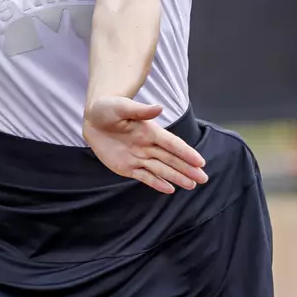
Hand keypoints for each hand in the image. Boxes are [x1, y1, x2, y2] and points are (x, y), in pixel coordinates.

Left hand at [82, 96, 208, 193]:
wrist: (93, 119)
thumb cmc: (109, 108)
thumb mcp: (122, 107)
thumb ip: (141, 110)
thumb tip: (159, 108)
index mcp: (150, 131)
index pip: (172, 144)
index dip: (186, 153)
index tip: (200, 162)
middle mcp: (148, 146)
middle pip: (171, 159)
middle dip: (187, 169)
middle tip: (203, 178)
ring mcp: (139, 157)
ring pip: (161, 170)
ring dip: (177, 177)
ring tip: (192, 185)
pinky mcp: (127, 167)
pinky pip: (144, 176)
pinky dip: (157, 183)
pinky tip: (170, 189)